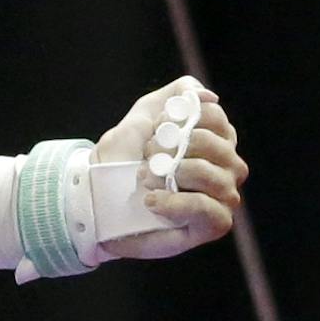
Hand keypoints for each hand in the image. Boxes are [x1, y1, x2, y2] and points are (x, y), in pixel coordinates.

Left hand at [93, 75, 246, 260]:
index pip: (215, 118)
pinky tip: (151, 201)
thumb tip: (207, 95)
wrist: (95, 200)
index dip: (181, 119)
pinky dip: (177, 204)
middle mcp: (224, 167)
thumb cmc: (120, 161)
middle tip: (147, 157)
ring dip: (174, 175)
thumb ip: (172, 97)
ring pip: (215, 177)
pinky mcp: (212, 224)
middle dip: (174, 148)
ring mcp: (221, 196)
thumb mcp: (140, 120)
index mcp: (212, 139)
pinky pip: (211, 210)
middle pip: (217, 146)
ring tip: (145, 179)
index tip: (155, 129)